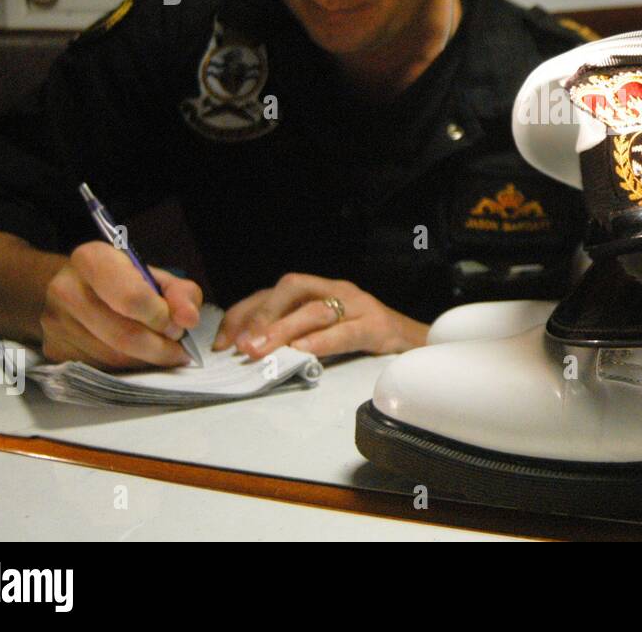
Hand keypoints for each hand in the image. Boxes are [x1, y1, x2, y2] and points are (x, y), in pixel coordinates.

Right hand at [41, 241, 202, 368]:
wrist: (76, 288)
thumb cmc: (124, 281)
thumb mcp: (157, 277)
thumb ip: (181, 294)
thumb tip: (188, 319)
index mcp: (91, 259)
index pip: (132, 298)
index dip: (161, 317)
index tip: (178, 325)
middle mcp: (65, 290)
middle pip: (123, 336)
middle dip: (160, 347)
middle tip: (177, 347)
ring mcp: (55, 324)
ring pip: (113, 359)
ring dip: (147, 361)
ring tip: (160, 350)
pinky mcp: (54, 351)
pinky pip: (101, 370)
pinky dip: (128, 369)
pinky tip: (137, 356)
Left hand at [213, 273, 426, 358]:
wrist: (418, 343)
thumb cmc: (366, 338)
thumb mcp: (325, 332)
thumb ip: (295, 334)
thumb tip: (248, 351)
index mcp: (319, 290)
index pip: (272, 293)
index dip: (243, 314)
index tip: (223, 343)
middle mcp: (335, 290)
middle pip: (291, 290)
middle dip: (260, 316)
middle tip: (240, 347)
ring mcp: (358, 304)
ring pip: (315, 310)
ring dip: (283, 330)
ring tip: (261, 350)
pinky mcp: (378, 325)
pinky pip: (347, 330)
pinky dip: (322, 341)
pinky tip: (304, 351)